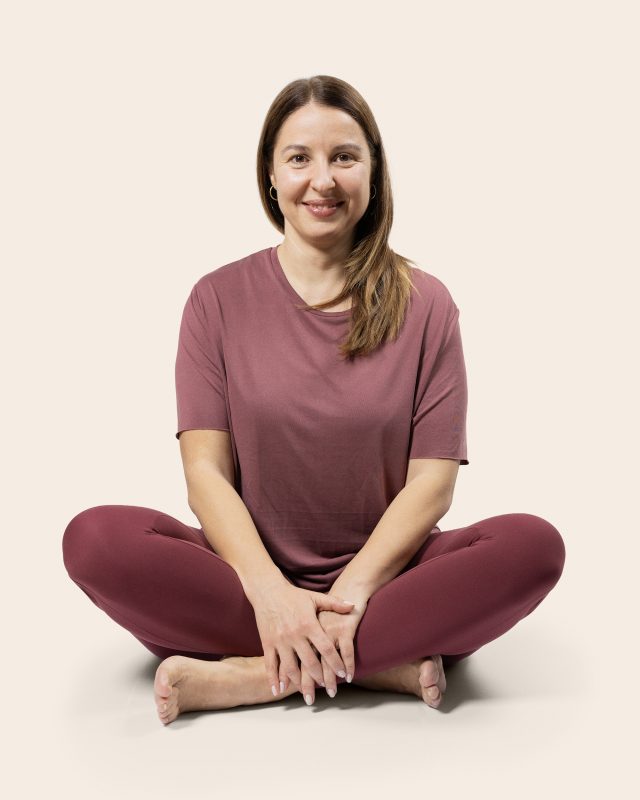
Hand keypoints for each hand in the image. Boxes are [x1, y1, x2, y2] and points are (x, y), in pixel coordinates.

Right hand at [249, 579, 355, 695]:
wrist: (267, 590)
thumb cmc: (294, 595)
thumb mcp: (315, 598)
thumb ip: (335, 603)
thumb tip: (354, 606)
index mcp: (309, 624)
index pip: (326, 648)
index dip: (336, 663)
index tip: (344, 675)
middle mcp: (294, 635)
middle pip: (310, 662)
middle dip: (320, 679)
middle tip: (329, 690)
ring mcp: (280, 640)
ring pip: (290, 667)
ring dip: (299, 683)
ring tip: (308, 695)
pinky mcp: (267, 643)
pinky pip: (270, 665)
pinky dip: (274, 679)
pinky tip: (278, 691)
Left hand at [299, 597, 367, 703]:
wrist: (346, 588)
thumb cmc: (331, 605)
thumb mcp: (306, 612)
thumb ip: (299, 632)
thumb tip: (291, 646)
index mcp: (301, 630)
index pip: (293, 655)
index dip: (292, 673)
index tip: (293, 690)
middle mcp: (313, 632)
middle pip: (308, 662)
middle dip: (309, 683)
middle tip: (310, 700)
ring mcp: (330, 631)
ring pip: (326, 661)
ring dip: (328, 678)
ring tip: (331, 692)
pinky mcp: (345, 629)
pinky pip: (347, 652)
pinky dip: (349, 665)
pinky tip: (350, 677)